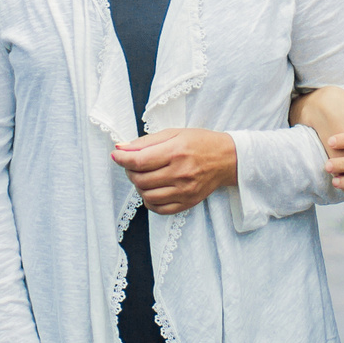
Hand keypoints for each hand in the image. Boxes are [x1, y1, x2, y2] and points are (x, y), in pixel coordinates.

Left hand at [111, 128, 237, 214]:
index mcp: (176, 152)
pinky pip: (159, 209)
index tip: (116, 156)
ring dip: (139, 187)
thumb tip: (121, 149)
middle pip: (141, 179)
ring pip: (147, 196)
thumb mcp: (174, 133)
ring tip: (143, 177)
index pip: (139, 161)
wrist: (226, 159)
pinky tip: (152, 190)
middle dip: (129, 172)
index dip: (122, 159)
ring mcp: (184, 190)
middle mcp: (180, 173)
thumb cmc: (199, 142)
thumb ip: (146, 141)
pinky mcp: (188, 202)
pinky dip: (149, 201)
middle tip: (132, 165)